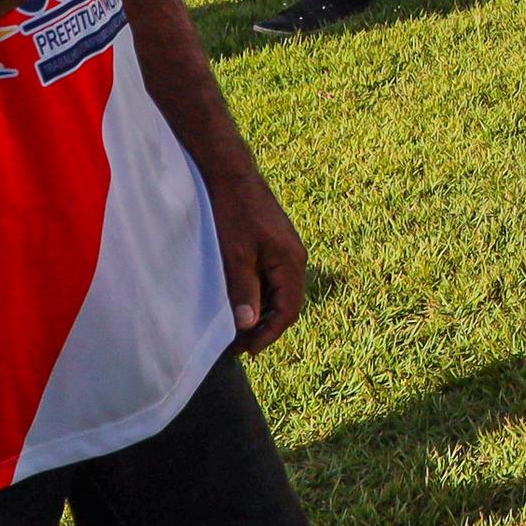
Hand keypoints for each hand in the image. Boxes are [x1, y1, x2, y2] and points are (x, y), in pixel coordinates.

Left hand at [206, 154, 310, 350]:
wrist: (230, 174)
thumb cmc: (233, 212)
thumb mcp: (235, 256)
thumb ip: (244, 292)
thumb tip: (250, 326)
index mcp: (292, 262)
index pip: (288, 311)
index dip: (268, 334)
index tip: (247, 350)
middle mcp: (295, 258)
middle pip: (286, 304)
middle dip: (264, 327)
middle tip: (237, 345)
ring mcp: (286, 251)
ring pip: (278, 293)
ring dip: (261, 312)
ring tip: (236, 328)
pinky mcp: (274, 245)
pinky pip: (271, 279)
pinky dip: (258, 295)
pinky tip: (239, 301)